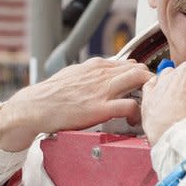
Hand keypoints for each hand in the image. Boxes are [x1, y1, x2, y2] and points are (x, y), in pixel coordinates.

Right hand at [0, 58, 152, 150]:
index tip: (143, 87)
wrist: (35, 107)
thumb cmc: (51, 94)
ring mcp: (103, 90)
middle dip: (150, 82)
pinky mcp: (101, 108)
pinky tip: (133, 121)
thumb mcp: (73, 75)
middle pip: (139, 69)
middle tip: (150, 98)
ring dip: (149, 93)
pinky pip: (131, 105)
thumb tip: (105, 74)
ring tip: (146, 108)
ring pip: (140, 80)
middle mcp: (102, 73)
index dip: (140, 76)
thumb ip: (91, 74)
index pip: (128, 64)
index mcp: (96, 66)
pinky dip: (138, 113)